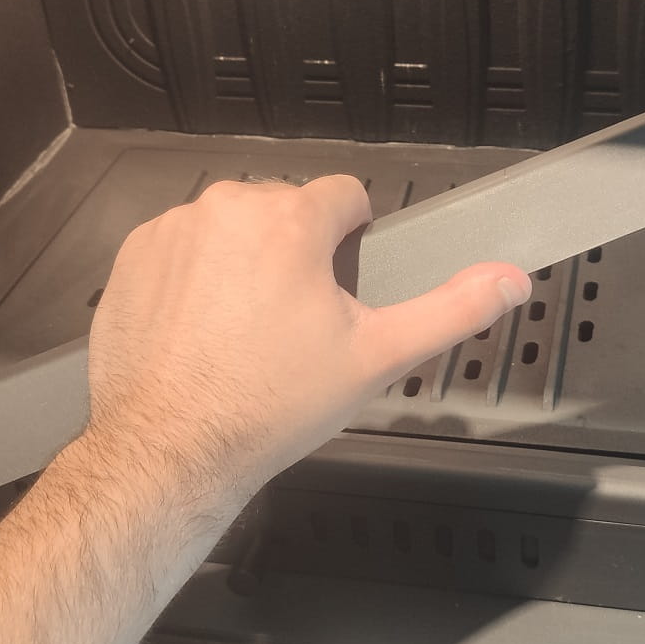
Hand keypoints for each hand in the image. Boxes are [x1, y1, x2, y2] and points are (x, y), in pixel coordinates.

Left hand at [81, 176, 530, 508]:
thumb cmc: (269, 405)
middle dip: (297, 251)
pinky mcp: (135, 254)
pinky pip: (184, 244)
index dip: (352, 238)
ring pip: (235, 225)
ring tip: (244, 328)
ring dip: (245, 259)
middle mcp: (229, 209)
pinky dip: (196, 274)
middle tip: (293, 321)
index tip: (339, 283)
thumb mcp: (377, 357)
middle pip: (287, 209)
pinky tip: (203, 328)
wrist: (169, 450)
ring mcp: (175, 229)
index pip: (344, 193)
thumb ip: (451, 308)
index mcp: (292, 222)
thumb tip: (509, 279)